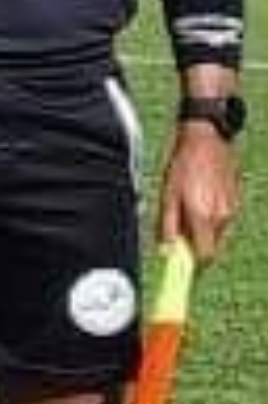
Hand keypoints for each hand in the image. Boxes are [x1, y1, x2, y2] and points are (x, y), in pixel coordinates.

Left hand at [160, 122, 240, 264]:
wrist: (206, 140)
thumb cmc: (182, 166)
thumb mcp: (166, 196)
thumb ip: (167, 226)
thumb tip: (166, 251)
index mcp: (204, 217)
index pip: (204, 256)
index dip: (192, 263)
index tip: (180, 263)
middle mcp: (222, 217)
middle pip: (211, 247)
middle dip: (194, 245)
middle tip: (177, 232)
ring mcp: (232, 208)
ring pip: (216, 234)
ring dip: (201, 231)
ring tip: (186, 207)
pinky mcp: (236, 201)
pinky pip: (222, 220)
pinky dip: (209, 218)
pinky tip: (197, 198)